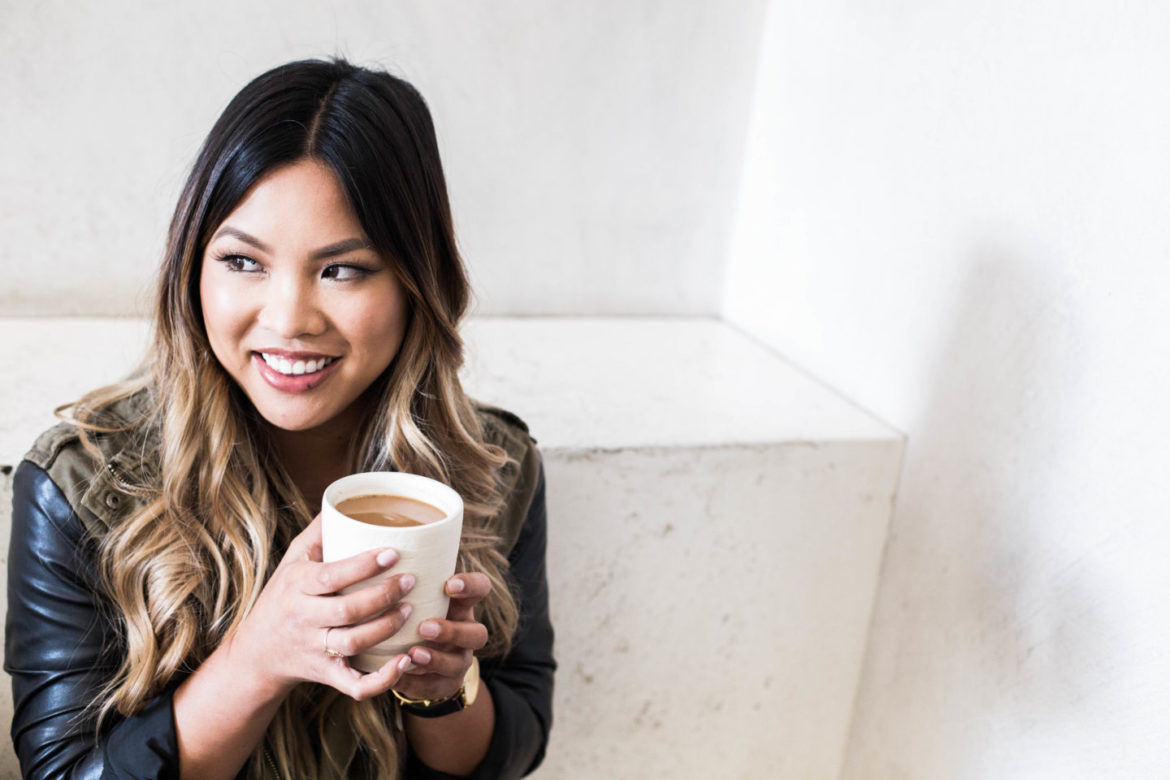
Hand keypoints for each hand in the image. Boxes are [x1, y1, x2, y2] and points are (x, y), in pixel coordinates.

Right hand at [230, 515, 414, 701]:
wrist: (256, 652)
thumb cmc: (283, 595)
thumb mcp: (293, 559)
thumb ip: (320, 531)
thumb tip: (344, 498)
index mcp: (298, 586)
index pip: (332, 576)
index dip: (364, 566)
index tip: (393, 553)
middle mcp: (305, 619)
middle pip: (347, 611)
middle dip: (383, 597)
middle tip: (411, 581)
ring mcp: (315, 649)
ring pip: (354, 644)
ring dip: (386, 629)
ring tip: (410, 611)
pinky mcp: (326, 674)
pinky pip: (354, 684)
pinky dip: (382, 679)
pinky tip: (405, 663)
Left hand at [395, 572, 490, 701]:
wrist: (414, 656)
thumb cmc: (411, 613)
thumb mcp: (416, 594)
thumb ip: (409, 578)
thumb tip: (382, 547)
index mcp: (462, 605)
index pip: (481, 588)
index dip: (471, 586)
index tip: (449, 584)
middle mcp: (466, 633)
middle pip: (476, 633)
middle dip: (451, 631)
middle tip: (424, 626)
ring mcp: (458, 661)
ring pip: (458, 663)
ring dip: (435, 659)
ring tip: (413, 654)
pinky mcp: (444, 685)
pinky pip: (434, 687)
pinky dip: (416, 683)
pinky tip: (399, 677)